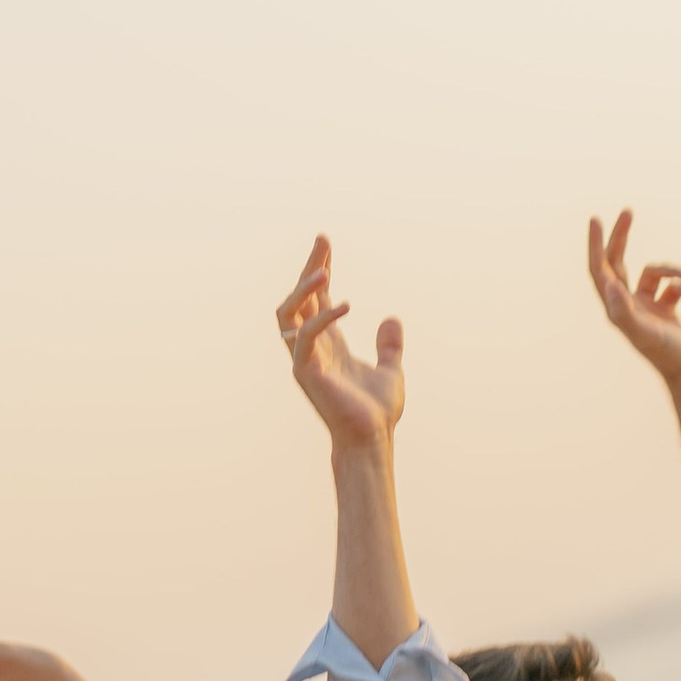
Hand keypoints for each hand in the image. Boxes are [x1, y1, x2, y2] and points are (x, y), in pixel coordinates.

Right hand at [276, 234, 404, 449]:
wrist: (372, 439)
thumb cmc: (376, 411)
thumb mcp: (390, 369)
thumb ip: (389, 345)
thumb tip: (392, 318)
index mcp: (329, 344)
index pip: (317, 299)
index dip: (320, 270)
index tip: (326, 244)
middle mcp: (312, 347)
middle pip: (299, 298)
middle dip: (310, 267)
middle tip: (323, 241)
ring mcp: (305, 358)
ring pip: (289, 313)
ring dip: (303, 289)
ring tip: (324, 269)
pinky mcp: (306, 370)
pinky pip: (304, 336)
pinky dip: (322, 317)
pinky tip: (345, 304)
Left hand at [587, 208, 680, 390]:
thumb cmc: (668, 356)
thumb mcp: (644, 332)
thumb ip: (624, 310)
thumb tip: (609, 283)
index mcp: (616, 309)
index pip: (599, 270)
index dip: (595, 245)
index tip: (596, 219)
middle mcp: (627, 306)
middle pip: (618, 263)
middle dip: (621, 237)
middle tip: (627, 211)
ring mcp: (646, 309)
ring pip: (654, 273)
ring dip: (671, 270)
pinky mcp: (665, 313)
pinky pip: (671, 287)